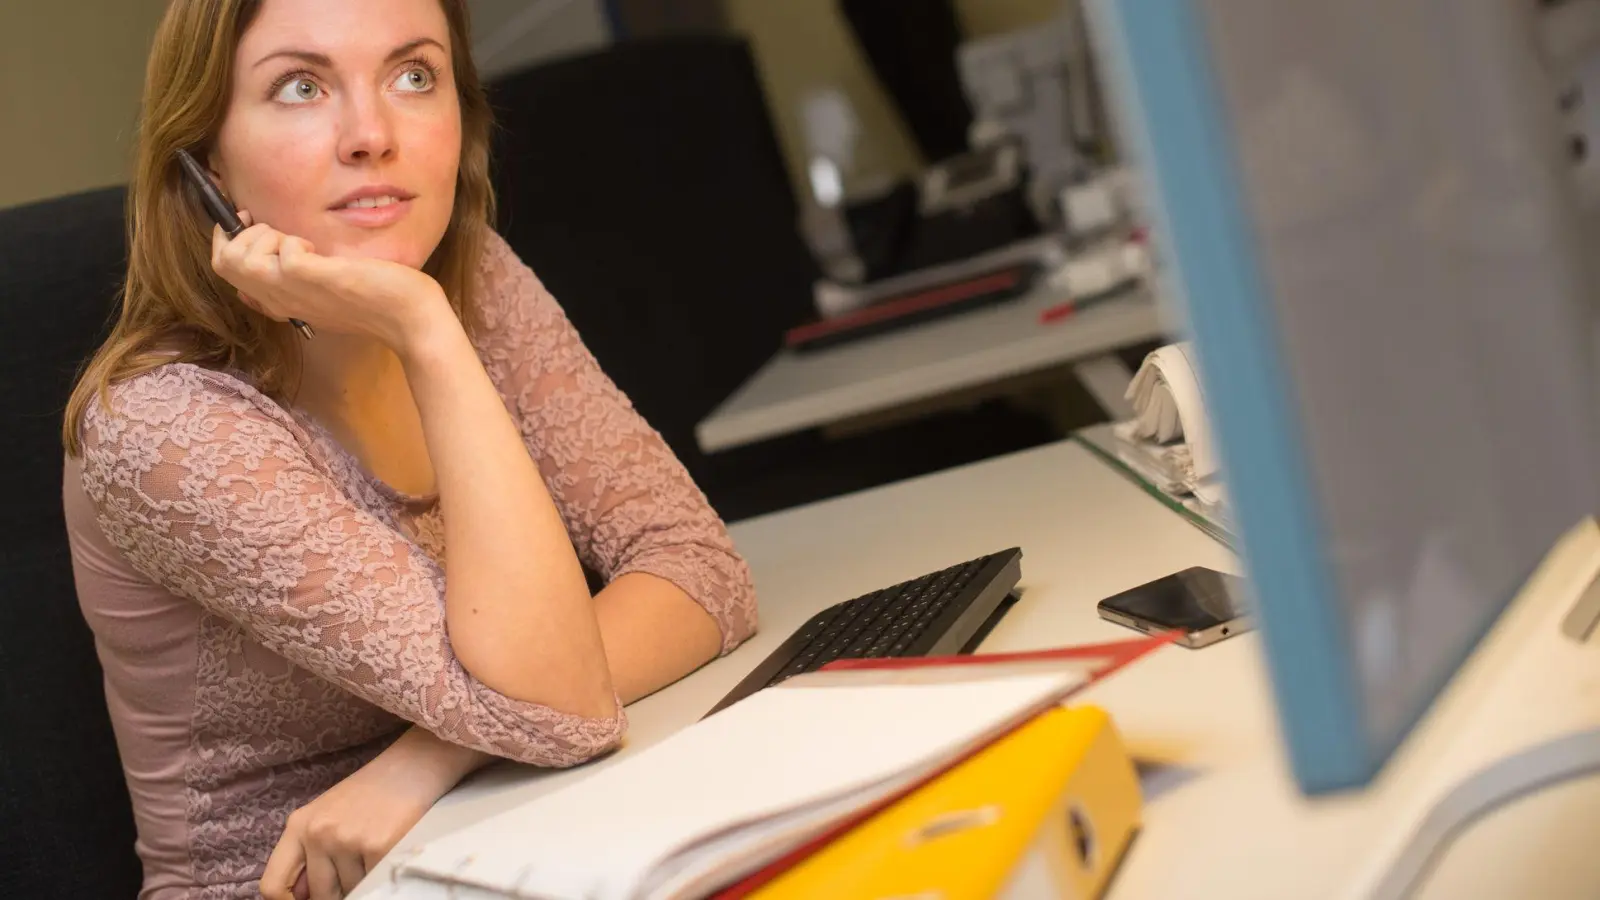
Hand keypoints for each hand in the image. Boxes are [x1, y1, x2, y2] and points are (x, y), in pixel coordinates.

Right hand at [211, 211, 449, 350]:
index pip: (226, 270)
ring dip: (263, 236)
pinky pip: (282, 255)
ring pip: (239, 260)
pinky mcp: (315, 279)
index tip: (253, 223)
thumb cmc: (375, 301)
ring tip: (298, 242)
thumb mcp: (325, 289)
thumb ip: (299, 277)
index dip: (229, 240)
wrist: (409, 320)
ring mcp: (294, 292)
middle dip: (241, 233)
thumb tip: (282, 255)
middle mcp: (279, 299)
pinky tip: (319, 252)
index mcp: (280, 299)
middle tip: (278, 231)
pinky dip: (294, 242)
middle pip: (223, 263)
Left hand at [260, 728, 489, 899]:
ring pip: (351, 891)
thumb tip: (302, 898)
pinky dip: (383, 875)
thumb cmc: (370, 795)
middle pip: (320, 895)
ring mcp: (347, 841)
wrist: (412, 767)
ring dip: (364, 882)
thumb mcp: (327, 816)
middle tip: (358, 867)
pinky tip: (390, 852)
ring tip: (376, 852)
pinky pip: (374, 883)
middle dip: (339, 891)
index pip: (273, 885)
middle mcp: (318, 833)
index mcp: (299, 826)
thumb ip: (309, 854)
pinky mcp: (378, 847)